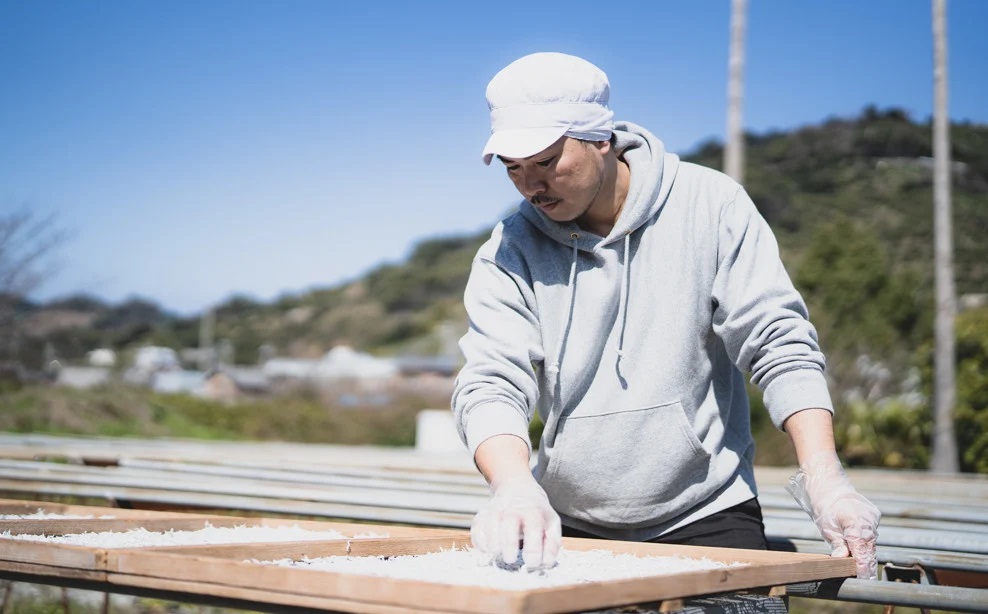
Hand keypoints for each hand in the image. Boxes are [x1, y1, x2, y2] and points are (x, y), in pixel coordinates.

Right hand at [470, 475, 560, 569]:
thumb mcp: (551, 523)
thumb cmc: (536, 513)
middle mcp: (513, 509)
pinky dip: (479, 541)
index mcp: (534, 512)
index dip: (533, 549)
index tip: (531, 563)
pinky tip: (487, 550)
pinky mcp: (482, 515)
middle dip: (509, 544)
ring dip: (492, 543)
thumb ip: (551, 544)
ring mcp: (496, 510)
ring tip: (497, 554)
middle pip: (509, 523)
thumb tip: (545, 563)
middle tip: (510, 559)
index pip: (533, 528)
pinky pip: (477, 528)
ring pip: (490, 524)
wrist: (517, 489)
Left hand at [785, 450, 881, 578]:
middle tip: (865, 579)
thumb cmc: (823, 505)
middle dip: (867, 563)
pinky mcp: (874, 515)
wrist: (828, 483)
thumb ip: (838, 545)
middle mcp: (868, 521)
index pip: (863, 552)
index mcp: (856, 524)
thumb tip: (842, 561)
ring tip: (863, 568)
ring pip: (871, 541)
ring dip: (866, 552)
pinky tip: (861, 547)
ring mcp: (873, 517)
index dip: (863, 568)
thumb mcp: (826, 528)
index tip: (864, 579)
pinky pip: (871, 532)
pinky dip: (866, 540)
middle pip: (870, 549)